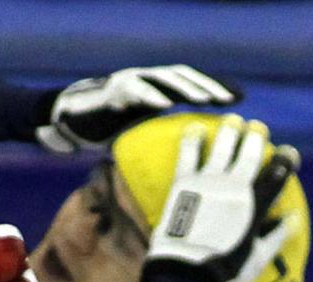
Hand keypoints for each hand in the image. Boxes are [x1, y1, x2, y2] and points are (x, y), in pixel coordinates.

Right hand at [36, 65, 238, 152]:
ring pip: (164, 79)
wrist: (71, 119)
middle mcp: (148, 82)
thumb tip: (191, 172)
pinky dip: (150, 95)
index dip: (217, 88)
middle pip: (185, 78)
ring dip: (186, 86)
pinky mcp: (112, 91)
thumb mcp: (142, 136)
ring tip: (205, 97)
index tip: (240, 99)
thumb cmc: (109, 130)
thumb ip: (163, 141)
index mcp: (159, 91)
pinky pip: (134, 91)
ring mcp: (130, 83)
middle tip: (231, 99)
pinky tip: (165, 103)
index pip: (194, 85)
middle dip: (209, 85)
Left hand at [147, 118, 299, 281]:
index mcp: (256, 205)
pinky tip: (196, 128)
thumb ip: (277, 236)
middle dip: (257, 137)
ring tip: (234, 121)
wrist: (187, 274)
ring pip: (223, 144)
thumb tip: (295, 219)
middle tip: (258, 129)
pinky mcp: (185, 183)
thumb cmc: (224, 273)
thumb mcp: (257, 259)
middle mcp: (235, 188)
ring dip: (231, 129)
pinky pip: (189, 152)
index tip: (288, 154)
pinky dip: (193, 138)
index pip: (278, 174)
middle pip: (251, 151)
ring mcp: (209, 182)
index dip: (286, 160)